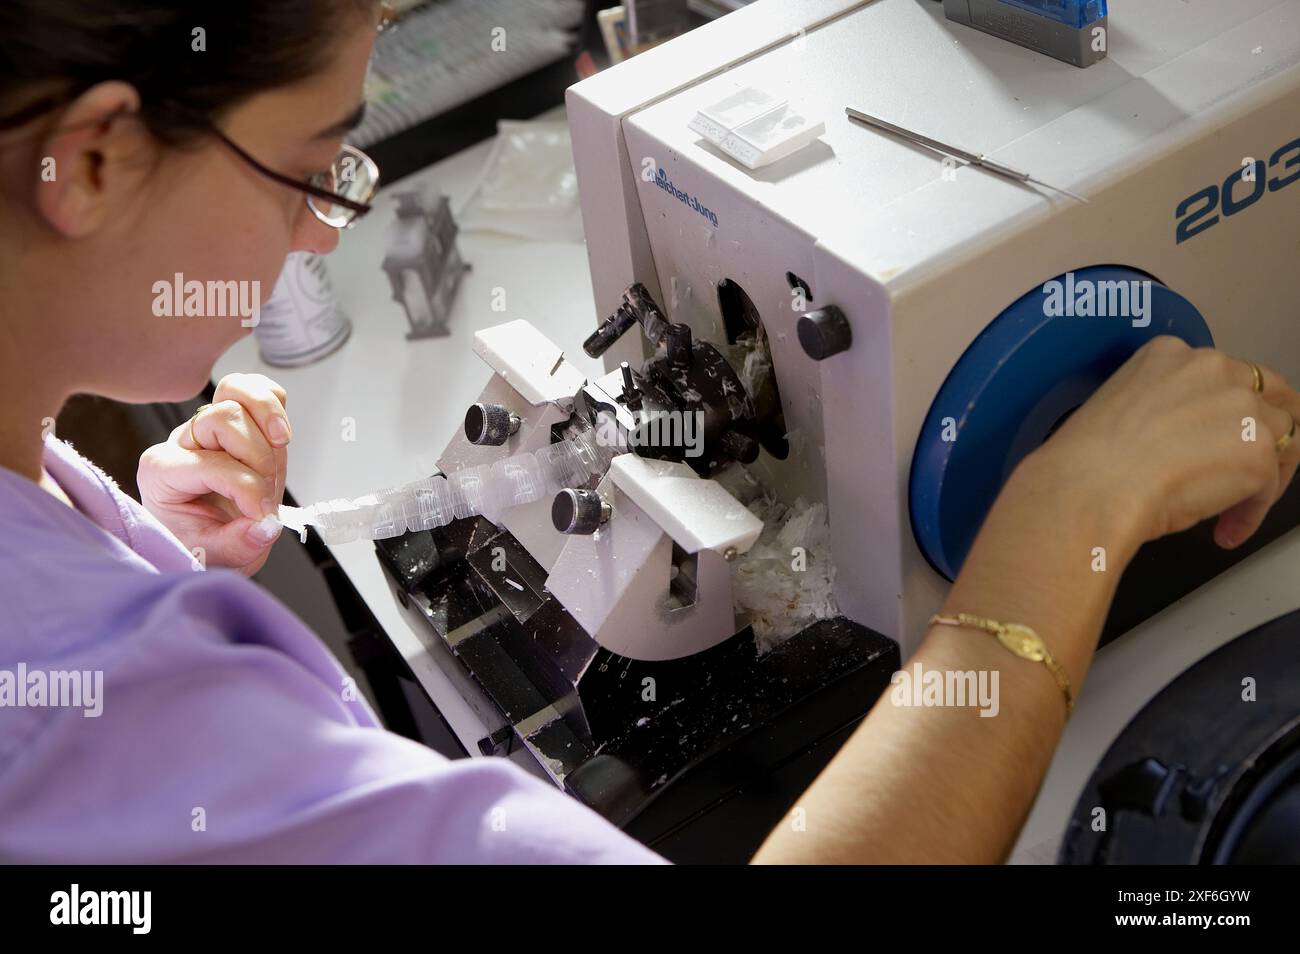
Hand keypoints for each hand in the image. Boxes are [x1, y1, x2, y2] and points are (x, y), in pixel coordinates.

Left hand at [138, 373, 291, 574]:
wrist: (206, 541)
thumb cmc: (200, 543)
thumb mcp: (211, 556)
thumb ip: (237, 544)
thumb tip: (266, 526)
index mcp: (162, 472)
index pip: (213, 465)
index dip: (248, 490)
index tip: (262, 517)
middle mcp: (182, 441)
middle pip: (222, 417)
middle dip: (257, 456)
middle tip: (268, 490)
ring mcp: (209, 425)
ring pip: (236, 389)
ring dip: (268, 417)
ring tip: (281, 444)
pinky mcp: (236, 420)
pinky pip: (255, 388)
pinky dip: (273, 402)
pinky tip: (279, 432)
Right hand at [1029, 336, 1299, 553]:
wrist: (1089, 488)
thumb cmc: (1087, 462)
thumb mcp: (1120, 409)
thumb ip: (1164, 409)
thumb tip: (1182, 440)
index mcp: (1171, 354)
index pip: (1225, 375)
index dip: (1226, 412)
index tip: (1218, 438)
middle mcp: (1214, 369)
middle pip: (1270, 397)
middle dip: (1266, 434)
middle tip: (1258, 467)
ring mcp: (1243, 407)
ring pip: (1284, 438)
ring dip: (1262, 476)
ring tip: (1232, 508)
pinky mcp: (1260, 450)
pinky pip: (1270, 485)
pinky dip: (1250, 512)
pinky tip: (1224, 530)